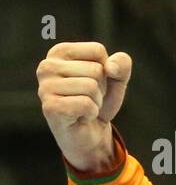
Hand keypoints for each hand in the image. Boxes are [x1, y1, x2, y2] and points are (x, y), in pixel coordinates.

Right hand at [37, 42, 133, 172]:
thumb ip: (121, 64)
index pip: (97, 50)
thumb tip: (110, 67)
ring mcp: (45, 87)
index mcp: (60, 52)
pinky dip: (91, 113)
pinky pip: (86, 104)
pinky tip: (81, 116)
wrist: (92, 133)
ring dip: (96, 101)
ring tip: (84, 107)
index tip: (94, 82)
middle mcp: (47, 66)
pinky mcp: (50, 107)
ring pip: (91, 86)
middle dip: (101, 88)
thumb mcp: (117, 78)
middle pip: (95, 69)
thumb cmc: (99, 101)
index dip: (106, 70)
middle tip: (88, 98)